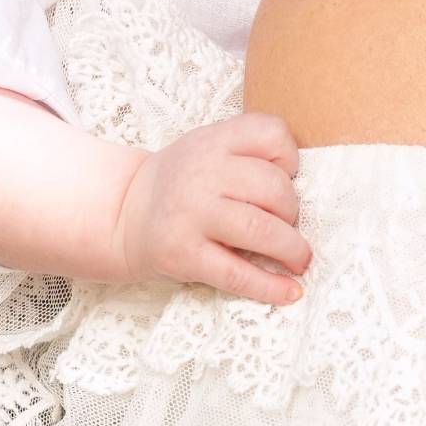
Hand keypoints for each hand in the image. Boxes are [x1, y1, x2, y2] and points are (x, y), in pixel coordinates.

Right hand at [109, 112, 309, 302]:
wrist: (123, 215)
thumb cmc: (180, 184)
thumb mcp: (206, 149)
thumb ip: (247, 153)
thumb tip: (302, 186)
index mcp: (212, 141)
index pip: (271, 134)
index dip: (290, 158)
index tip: (287, 177)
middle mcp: (201, 174)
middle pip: (274, 187)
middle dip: (293, 211)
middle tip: (289, 225)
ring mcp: (191, 215)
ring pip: (261, 229)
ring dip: (292, 249)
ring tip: (298, 259)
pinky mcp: (183, 255)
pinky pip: (237, 273)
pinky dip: (270, 286)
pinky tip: (290, 291)